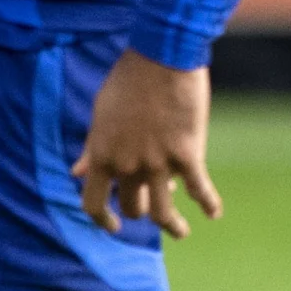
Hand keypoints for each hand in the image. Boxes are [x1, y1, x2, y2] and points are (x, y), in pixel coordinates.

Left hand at [74, 52, 219, 237]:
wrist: (162, 58)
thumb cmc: (128, 81)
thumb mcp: (101, 115)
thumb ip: (92, 148)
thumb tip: (76, 173)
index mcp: (102, 156)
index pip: (93, 204)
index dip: (102, 220)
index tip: (113, 225)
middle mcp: (128, 166)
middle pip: (134, 208)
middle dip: (142, 209)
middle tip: (154, 199)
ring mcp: (158, 163)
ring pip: (163, 212)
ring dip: (173, 227)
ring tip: (181, 232)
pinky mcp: (188, 154)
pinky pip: (200, 189)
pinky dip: (209, 204)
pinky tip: (214, 214)